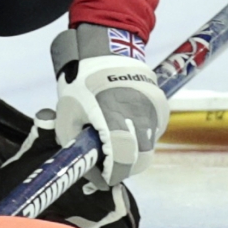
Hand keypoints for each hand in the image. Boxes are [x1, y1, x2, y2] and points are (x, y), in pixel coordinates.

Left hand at [51, 23, 168, 186]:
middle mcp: (140, 116)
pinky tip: (123, 124)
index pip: (121, 160)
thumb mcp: (67, 112)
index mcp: (114, 116)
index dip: (110, 175)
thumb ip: (73, 142)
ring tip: (111, 138)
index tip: (100, 177)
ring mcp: (154, 111)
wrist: (106, 51)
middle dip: (122, 167)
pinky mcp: (161, 107)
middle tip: (105, 164)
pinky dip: (139, 137)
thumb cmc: (81, 82)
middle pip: (140, 160)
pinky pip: (153, 133)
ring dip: (132, 152)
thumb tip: (85, 168)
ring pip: (148, 148)